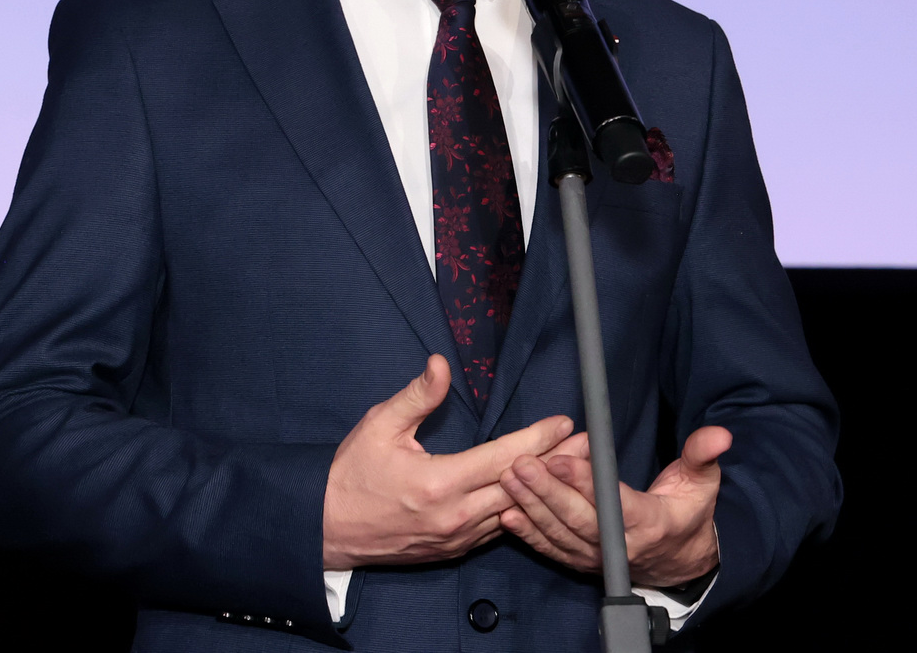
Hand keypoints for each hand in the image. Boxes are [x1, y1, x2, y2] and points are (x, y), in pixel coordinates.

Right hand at [322, 355, 572, 568]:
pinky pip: (496, 529)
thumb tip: (440, 364)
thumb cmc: (350, 475)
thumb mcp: (379, 426)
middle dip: (558, 465)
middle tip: (590, 445)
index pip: (503, 457)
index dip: (538, 439)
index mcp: (438, 483)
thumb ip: (416, 396)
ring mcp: (455, 538)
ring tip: (574, 468)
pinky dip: (520, 510)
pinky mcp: (452, 550)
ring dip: (544, 489)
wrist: (326, 529)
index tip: (565, 423)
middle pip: (520, 487)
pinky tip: (536, 495)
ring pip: (513, 512)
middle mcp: (453, 516)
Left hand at [497, 425, 730, 587]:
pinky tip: (508, 515)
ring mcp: (599, 559)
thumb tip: (720, 434)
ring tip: (508, 480)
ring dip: (531, 508)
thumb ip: (703, 455)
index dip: (586, 482)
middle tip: (521, 465)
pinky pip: (552, 550)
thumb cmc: (688, 511)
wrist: (681, 560)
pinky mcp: (583, 563)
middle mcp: (621, 546)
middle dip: (546, 491)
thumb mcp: (703, 482)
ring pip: (560, 535)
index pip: (613, 503)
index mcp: (650, 523)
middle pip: (578, 519)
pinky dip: (529, 535)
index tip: (560, 458)